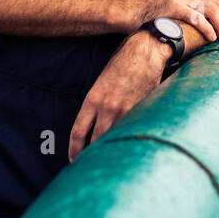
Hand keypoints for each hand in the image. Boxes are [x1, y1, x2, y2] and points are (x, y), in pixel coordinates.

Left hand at [68, 31, 171, 161]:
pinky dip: (129, 138)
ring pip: (115, 137)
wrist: (145, 53)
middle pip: (96, 140)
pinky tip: (128, 145)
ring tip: (109, 160)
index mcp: (92, 99)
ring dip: (111, 148)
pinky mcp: (141, 109)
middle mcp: (107, 107)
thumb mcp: (101, 83)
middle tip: (91, 165)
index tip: (73, 160)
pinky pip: (132, 129)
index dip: (74, 150)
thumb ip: (95, 105)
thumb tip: (92, 127)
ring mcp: (125, 110)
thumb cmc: (122, 65)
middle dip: (92, 154)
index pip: (78, 132)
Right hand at [134, 0, 218, 40]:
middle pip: (218, 1)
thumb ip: (189, 3)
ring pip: (212, 9)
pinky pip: (198, 18)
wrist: (130, 13)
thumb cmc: (152, 13)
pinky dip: (208, 29)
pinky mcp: (173, 8)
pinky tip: (211, 37)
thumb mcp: (173, 1)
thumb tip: (209, 17)